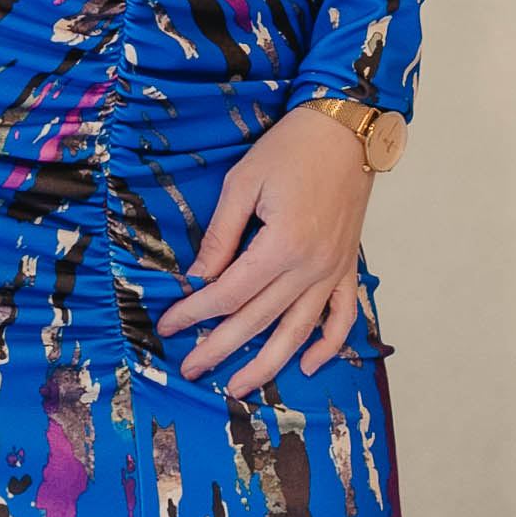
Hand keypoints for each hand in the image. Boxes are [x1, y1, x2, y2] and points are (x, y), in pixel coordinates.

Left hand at [157, 105, 371, 393]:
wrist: (347, 129)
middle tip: (190, 368)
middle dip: (219, 348)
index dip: (194, 312)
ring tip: (240, 387)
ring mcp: (333, 270)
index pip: (228, 292)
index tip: (167, 324)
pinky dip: (329, 345)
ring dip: (268, 363)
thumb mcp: (243, 182)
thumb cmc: (291, 147)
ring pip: (299, 332)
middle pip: (257, 320)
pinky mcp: (348, 266)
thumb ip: (221, 234)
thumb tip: (200, 276)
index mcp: (281, 245)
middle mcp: (310, 267)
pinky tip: (308, 364)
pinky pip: (343, 317)